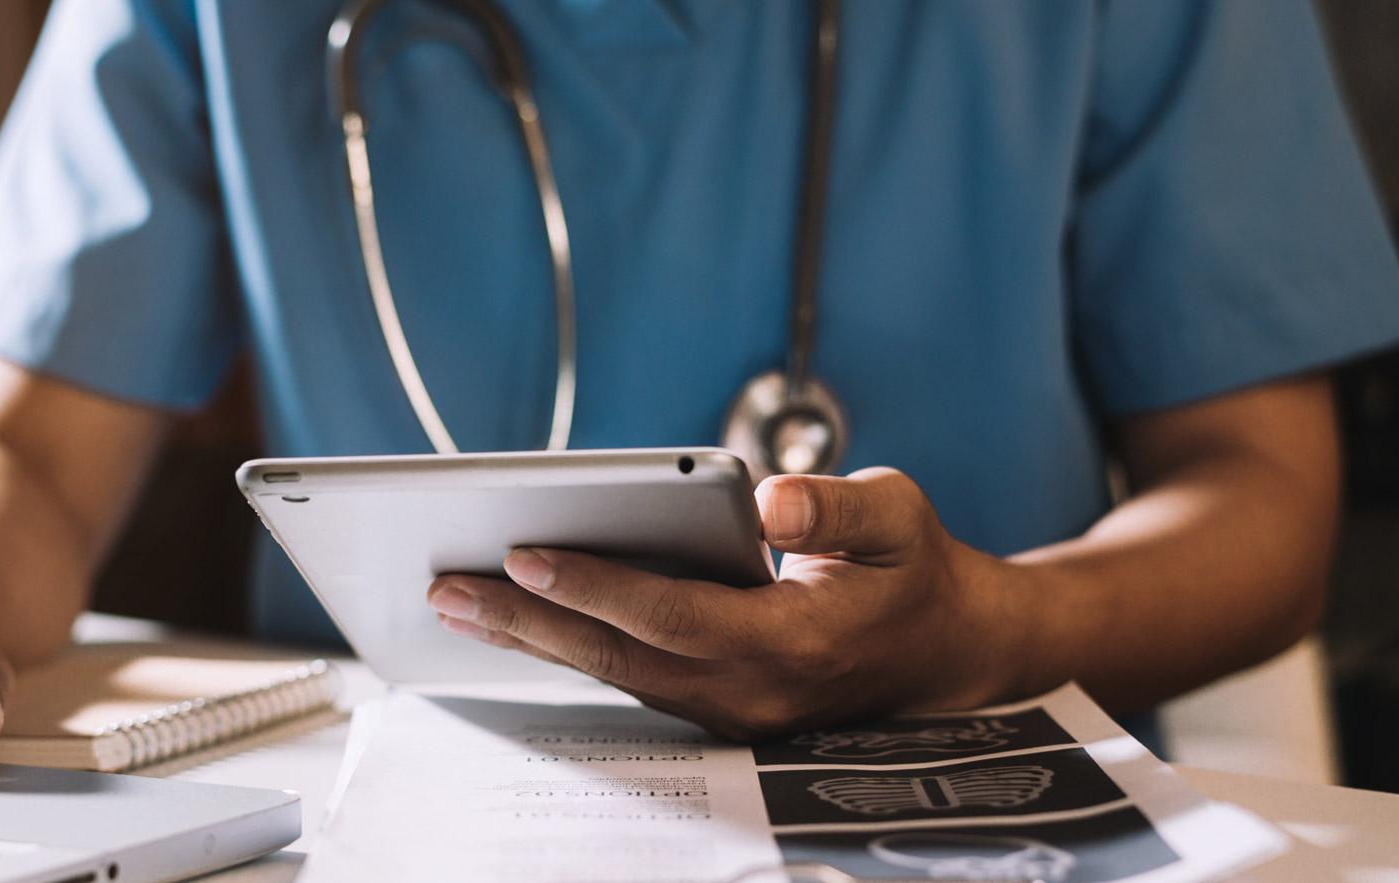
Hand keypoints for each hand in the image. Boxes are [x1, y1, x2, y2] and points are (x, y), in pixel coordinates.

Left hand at [425, 468, 1041, 740]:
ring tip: (458, 598)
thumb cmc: (916, 571)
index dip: (598, 585)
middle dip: (529, 620)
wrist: (949, 651)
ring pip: (616, 673)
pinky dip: (570, 645)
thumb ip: (836, 511)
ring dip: (535, 637)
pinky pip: (629, 677)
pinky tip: (518, 616)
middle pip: (621, 656)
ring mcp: (732, 711)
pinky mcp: (716, 706)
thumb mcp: (899, 519)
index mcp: (797, 643)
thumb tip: (771, 501)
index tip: (526, 553)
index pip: (675, 616)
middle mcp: (755, 692)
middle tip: (449, 586)